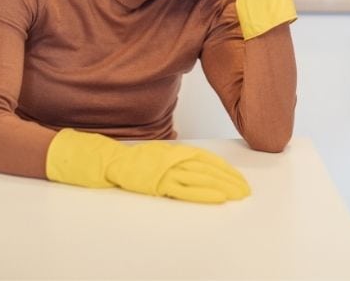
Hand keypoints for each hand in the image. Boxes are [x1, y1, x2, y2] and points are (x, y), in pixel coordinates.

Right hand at [46, 129, 249, 203]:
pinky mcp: (158, 183)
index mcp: (174, 151)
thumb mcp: (157, 156)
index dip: (225, 169)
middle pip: (209, 169)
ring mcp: (166, 171)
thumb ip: (174, 159)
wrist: (104, 161)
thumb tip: (192, 165)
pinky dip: (204, 193)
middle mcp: (173, 158)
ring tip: (238, 194)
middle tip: (245, 189)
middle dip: (229, 180)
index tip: (238, 178)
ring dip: (222, 186)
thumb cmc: (128, 162)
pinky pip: (186, 190)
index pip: (207, 160)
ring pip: (202, 178)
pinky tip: (218, 198)